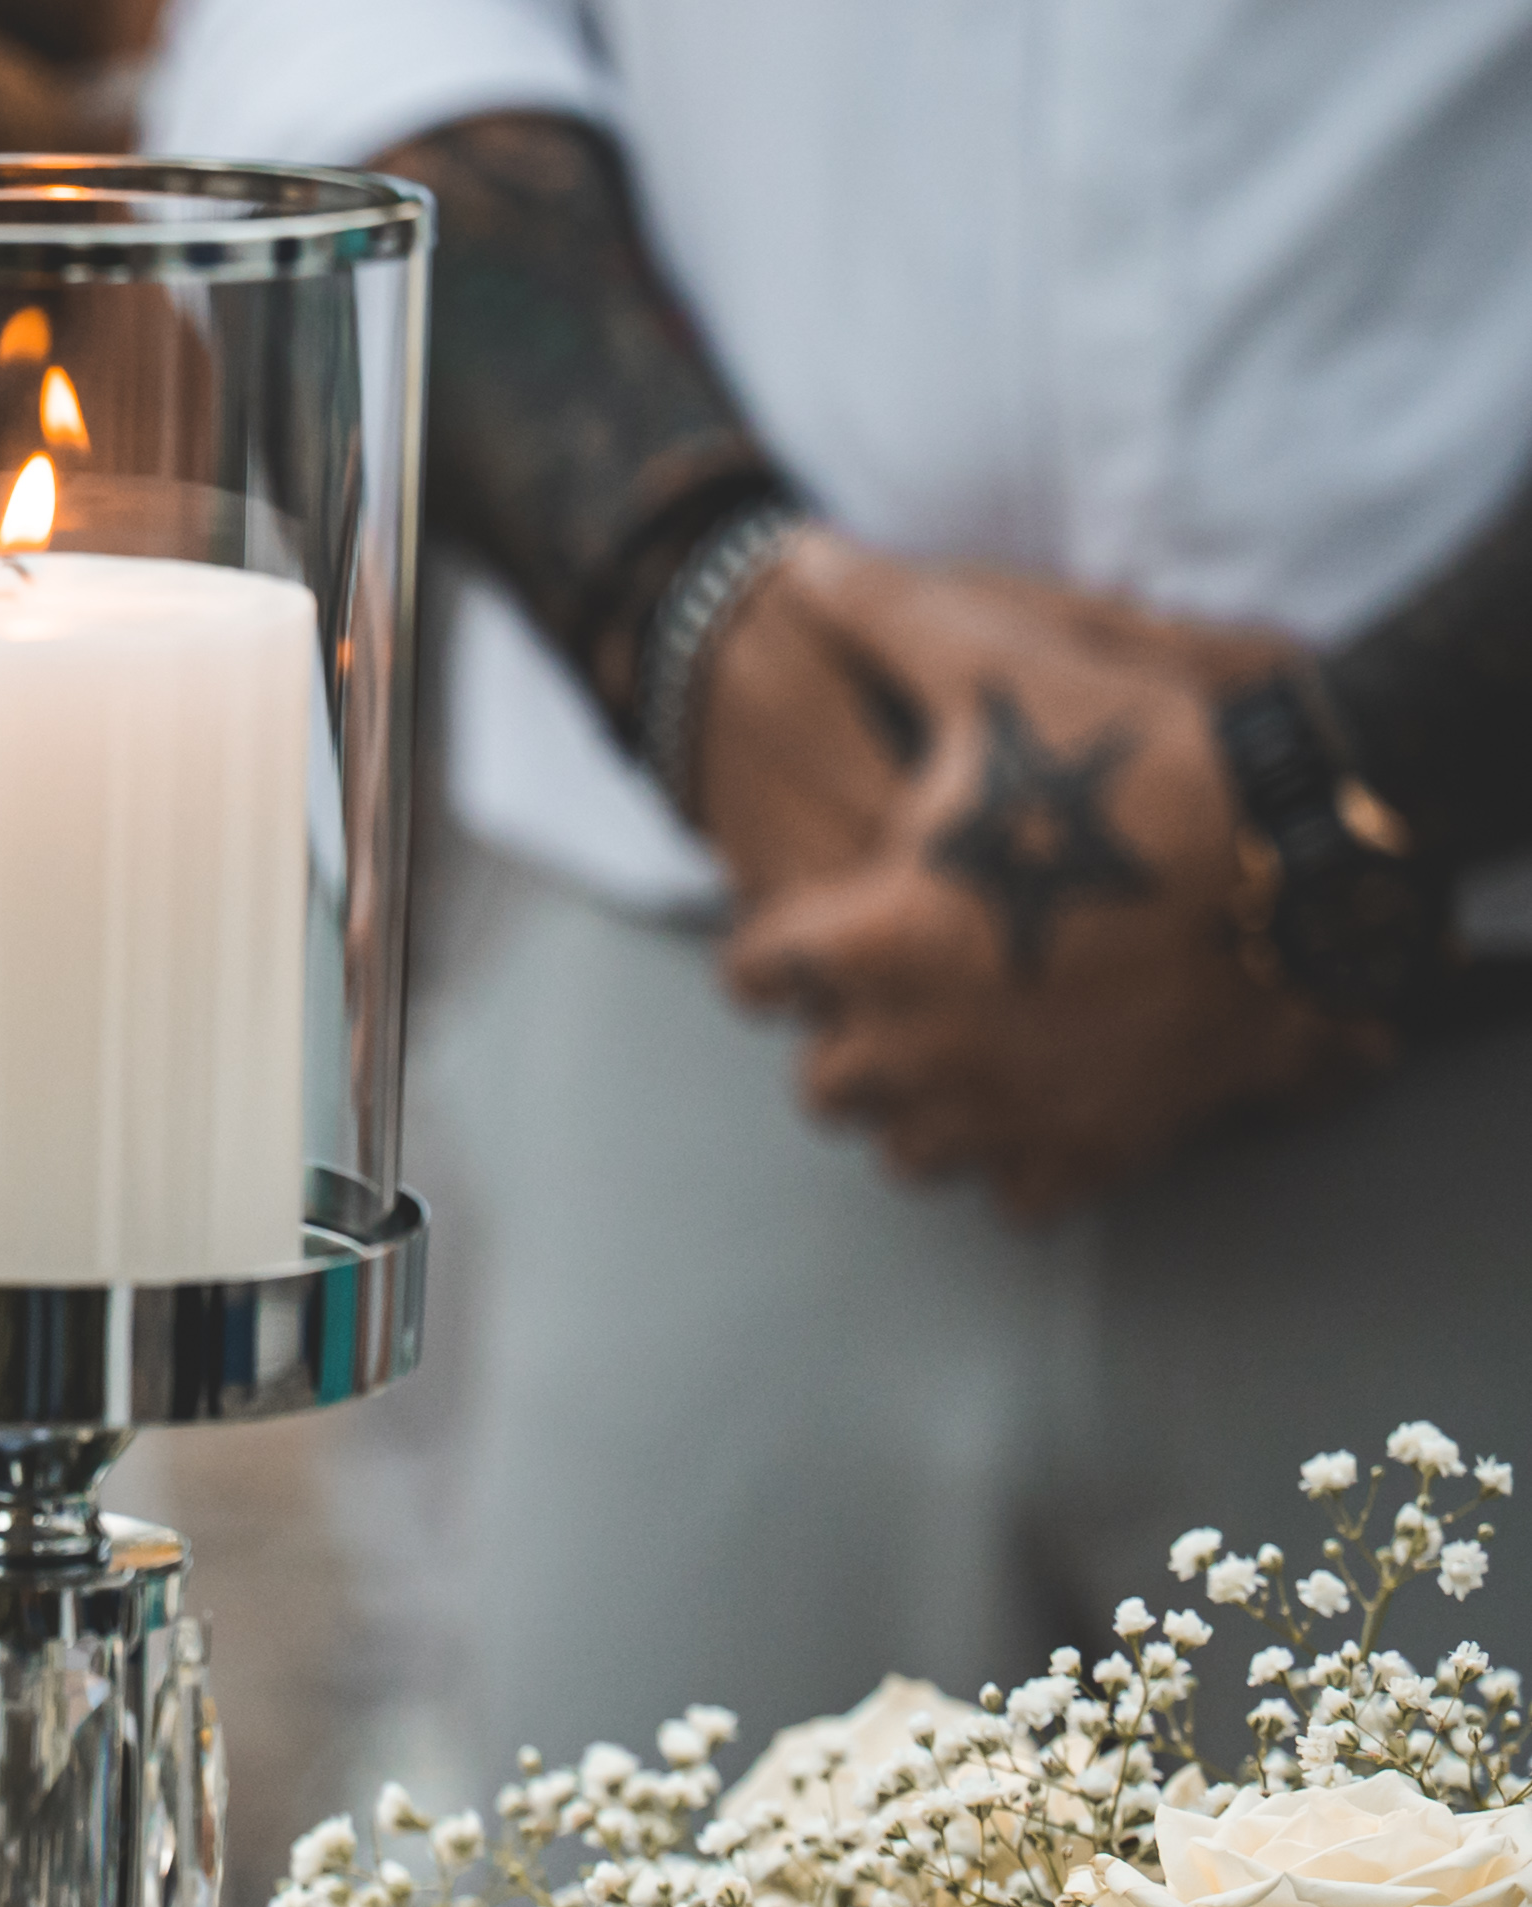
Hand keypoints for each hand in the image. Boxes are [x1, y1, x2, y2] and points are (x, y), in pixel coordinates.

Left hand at [708, 544, 1351, 1212]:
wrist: (1308, 850)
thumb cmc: (1149, 758)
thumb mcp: (1007, 667)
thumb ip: (887, 620)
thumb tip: (798, 556)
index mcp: (872, 942)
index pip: (757, 972)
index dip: (784, 941)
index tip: (824, 918)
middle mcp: (918, 1047)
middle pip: (824, 1083)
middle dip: (848, 1035)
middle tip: (902, 982)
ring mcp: (1006, 1110)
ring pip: (907, 1152)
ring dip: (921, 1105)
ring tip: (965, 1044)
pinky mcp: (1093, 1150)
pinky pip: (1018, 1192)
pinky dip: (1020, 1155)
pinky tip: (1045, 1095)